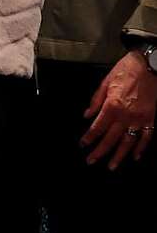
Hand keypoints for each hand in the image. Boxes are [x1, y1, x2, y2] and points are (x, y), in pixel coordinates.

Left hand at [81, 50, 155, 168]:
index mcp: (112, 106)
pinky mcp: (152, 119)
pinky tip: (135, 156)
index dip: (89, 138)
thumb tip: (87, 115)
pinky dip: (141, 148)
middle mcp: (126, 116)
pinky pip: (147, 137)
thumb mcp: (105, 83)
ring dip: (119, 155)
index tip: (82, 145)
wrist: (149, 66)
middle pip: (111, 138)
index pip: (98, 127)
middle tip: (91, 162)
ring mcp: (141, 119)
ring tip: (112, 166)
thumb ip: (96, 101)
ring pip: (129, 142)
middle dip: (100, 151)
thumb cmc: (125, 71)